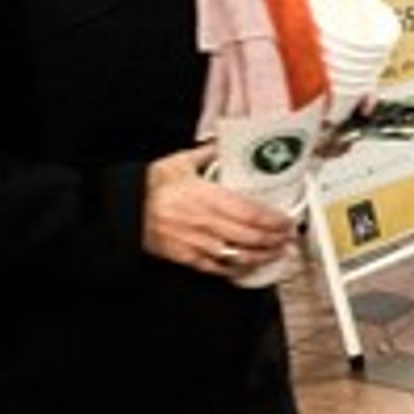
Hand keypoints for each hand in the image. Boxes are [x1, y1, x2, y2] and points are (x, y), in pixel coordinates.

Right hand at [140, 145, 296, 279]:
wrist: (124, 210)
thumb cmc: (149, 187)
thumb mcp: (179, 163)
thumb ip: (207, 154)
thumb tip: (224, 144)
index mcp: (207, 197)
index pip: (250, 212)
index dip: (273, 220)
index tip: (287, 221)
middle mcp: (206, 222)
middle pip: (250, 236)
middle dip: (274, 240)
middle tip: (289, 238)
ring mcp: (197, 242)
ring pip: (238, 255)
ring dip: (262, 256)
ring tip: (278, 253)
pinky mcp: (187, 257)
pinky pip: (218, 268)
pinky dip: (237, 269)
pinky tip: (250, 267)